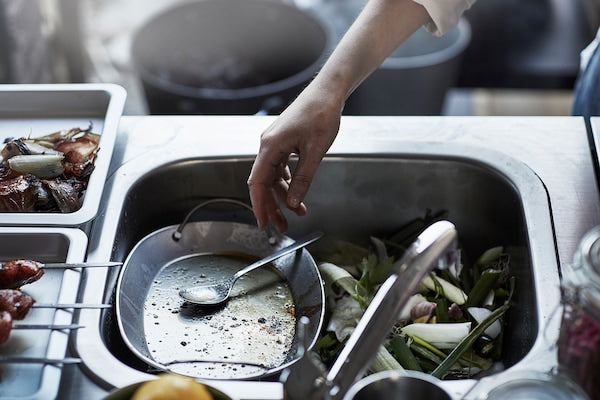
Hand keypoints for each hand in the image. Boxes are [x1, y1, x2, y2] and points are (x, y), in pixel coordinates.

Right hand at [247, 86, 342, 231]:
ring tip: (296, 212)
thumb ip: (303, 179)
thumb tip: (294, 202)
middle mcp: (268, 145)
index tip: (263, 223)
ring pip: (273, 177)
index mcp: (270, 146)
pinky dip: (288, 182)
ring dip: (283, 196)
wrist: (328, 92)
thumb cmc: (321, 114)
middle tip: (282, 226)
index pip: (258, 183)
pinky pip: (281, 168)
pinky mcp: (284, 142)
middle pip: (264, 183)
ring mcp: (275, 144)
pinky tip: (297, 193)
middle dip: (273, 206)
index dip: (259, 205)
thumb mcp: (315, 152)